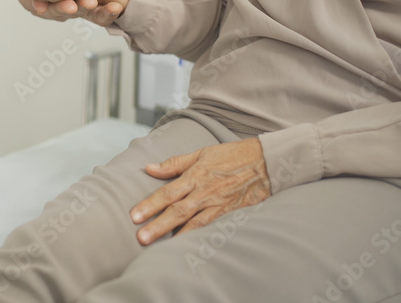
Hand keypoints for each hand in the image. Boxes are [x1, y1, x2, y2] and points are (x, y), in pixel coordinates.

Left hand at [130, 139, 270, 245]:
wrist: (266, 162)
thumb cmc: (232, 155)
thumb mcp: (201, 154)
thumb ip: (175, 163)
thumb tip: (150, 168)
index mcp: (195, 175)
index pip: (168, 192)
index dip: (150, 204)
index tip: (134, 216)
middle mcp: (204, 192)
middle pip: (177, 211)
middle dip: (158, 225)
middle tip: (141, 238)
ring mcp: (217, 205)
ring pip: (193, 223)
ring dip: (174, 235)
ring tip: (158, 247)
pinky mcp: (229, 213)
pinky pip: (210, 227)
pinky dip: (197, 237)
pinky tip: (185, 245)